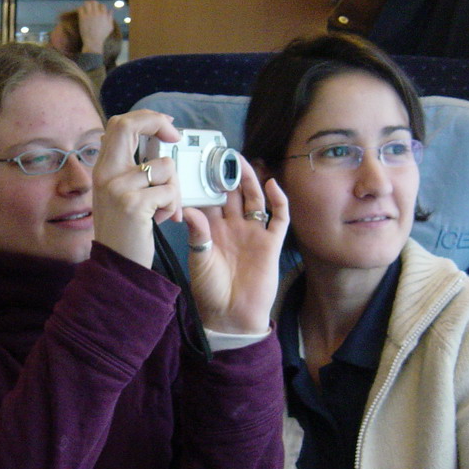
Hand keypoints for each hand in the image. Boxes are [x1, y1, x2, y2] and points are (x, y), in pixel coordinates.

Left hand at [77, 0, 113, 54]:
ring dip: (85, 5)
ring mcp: (89, 15)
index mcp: (104, 14)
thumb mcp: (110, 27)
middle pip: (94, 2)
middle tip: (89, 8)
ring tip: (85, 9)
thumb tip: (110, 10)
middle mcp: (97, 13)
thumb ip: (111, 18)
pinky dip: (80, 9)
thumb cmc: (102, 36)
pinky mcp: (83, 18)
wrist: (93, 42)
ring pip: (87, 3)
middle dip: (92, 4)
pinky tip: (80, 13)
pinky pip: (81, 9)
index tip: (96, 10)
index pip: (102, 5)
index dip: (99, 7)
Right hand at [93, 109, 183, 267]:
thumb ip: (131, 169)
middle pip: (129, 126)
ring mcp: (117, 188)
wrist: (116, 265)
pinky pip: (168, 191)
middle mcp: (106, 174)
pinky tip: (159, 220)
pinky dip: (172, 207)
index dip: (146, 119)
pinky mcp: (132, 204)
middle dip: (158, 124)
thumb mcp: (119, 193)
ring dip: (173, 189)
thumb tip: (158, 143)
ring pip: (163, 166)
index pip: (119, 124)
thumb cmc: (124, 231)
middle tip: (175, 137)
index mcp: (103, 169)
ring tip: (162, 209)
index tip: (167, 128)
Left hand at [183, 156, 289, 333]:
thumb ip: (197, 233)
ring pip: (255, 200)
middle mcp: (234, 228)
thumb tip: (188, 208)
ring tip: (243, 162)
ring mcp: (254, 234)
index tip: (198, 163)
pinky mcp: (271, 244)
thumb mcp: (198, 259)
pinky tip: (272, 186)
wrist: (231, 316)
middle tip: (222, 153)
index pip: (210, 200)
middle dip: (229, 175)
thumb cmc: (210, 290)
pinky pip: (279, 218)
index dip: (206, 183)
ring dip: (250, 181)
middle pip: (233, 195)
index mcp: (213, 230)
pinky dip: (278, 201)